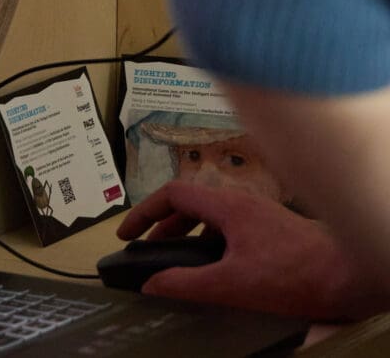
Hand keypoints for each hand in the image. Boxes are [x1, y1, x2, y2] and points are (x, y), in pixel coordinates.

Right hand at [116, 181, 389, 321]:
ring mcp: (261, 215)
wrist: (352, 275)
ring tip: (181, 260)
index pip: (172, 195)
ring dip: (190, 234)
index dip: (144, 212)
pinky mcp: (276, 230)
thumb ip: (187, 283)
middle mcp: (243, 203)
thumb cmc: (299, 272)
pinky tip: (221, 269)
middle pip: (191, 204)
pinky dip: (214, 242)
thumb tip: (153, 285)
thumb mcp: (232, 283)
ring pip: (213, 216)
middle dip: (164, 225)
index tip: (128, 232)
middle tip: (149, 246)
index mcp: (227, 206)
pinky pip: (233, 227)